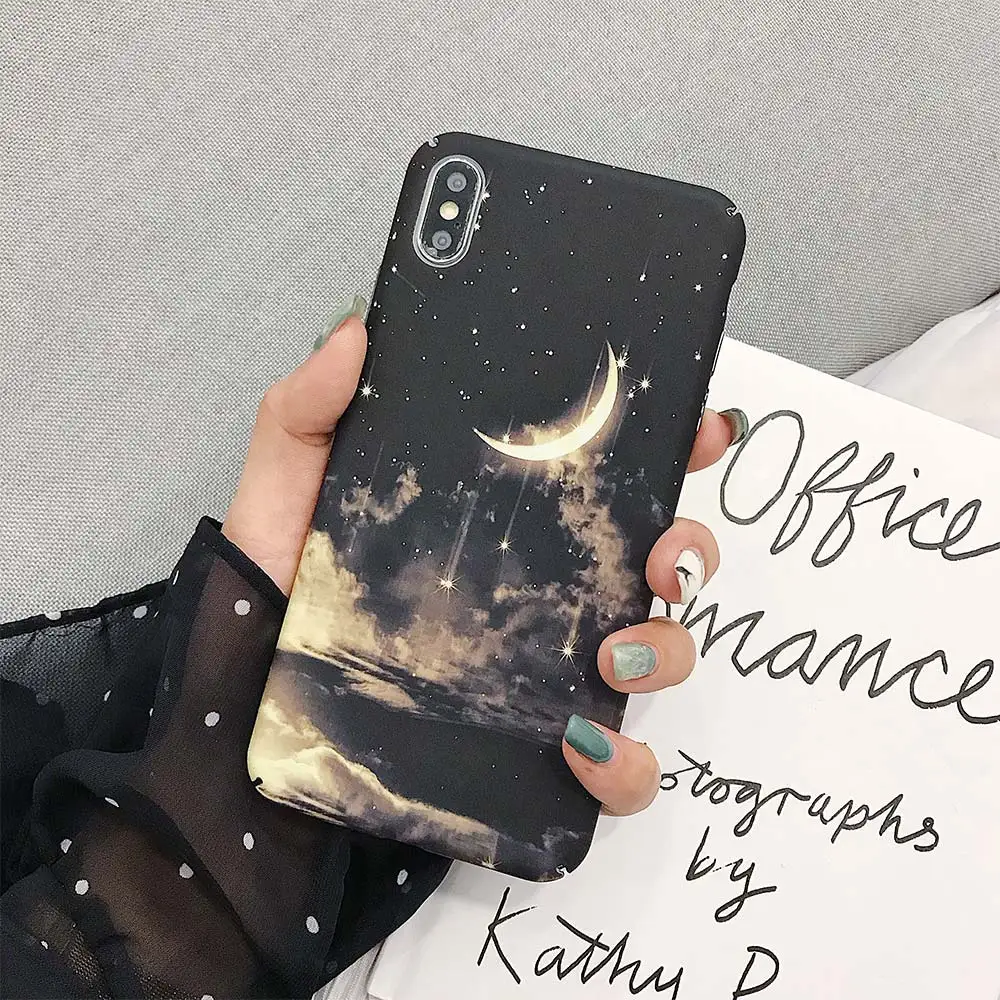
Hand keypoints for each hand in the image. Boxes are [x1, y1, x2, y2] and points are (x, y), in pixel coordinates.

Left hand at [224, 311, 743, 818]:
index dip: (669, 444)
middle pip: (658, 561)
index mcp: (504, 520)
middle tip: (666, 556)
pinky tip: (579, 749)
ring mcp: (545, 672)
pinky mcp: (534, 754)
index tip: (698, 428)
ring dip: (666, 651)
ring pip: (658, 656)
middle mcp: (541, 591)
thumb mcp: (284, 490)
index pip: (609, 475)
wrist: (244, 713)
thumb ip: (307, 410)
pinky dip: (623, 766)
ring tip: (612, 657)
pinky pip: (616, 769)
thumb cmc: (275, 594)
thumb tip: (358, 329)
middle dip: (690, 551)